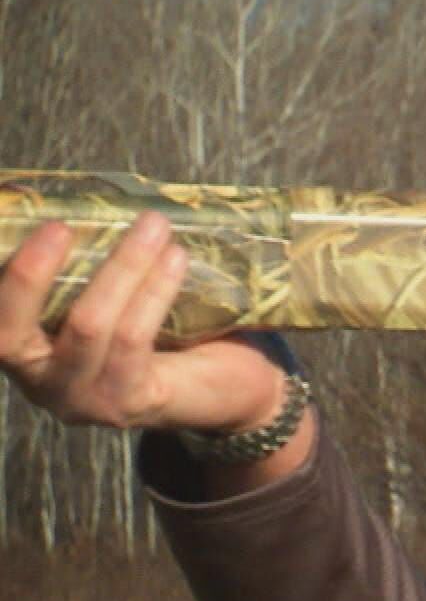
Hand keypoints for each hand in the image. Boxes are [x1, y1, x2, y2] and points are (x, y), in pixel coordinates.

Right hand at [0, 213, 287, 436]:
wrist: (227, 386)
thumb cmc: (163, 331)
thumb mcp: (113, 297)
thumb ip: (90, 266)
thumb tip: (93, 197)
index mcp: (25, 350)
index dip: (4, 277)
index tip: (29, 228)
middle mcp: (41, 381)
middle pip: (12, 332)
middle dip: (32, 274)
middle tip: (61, 226)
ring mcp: (82, 398)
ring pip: (88, 327)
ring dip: (122, 268)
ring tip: (154, 226)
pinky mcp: (128, 403)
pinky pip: (133, 339)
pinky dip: (154, 291)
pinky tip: (177, 259)